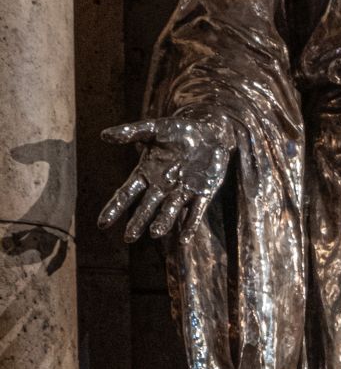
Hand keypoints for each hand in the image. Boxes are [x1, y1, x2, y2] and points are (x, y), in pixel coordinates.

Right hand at [98, 113, 235, 242]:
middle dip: (138, 221)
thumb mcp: (154, 128)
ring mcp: (182, 193)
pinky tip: (184, 240)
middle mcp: (162, 188)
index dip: (115, 208)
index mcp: (147, 174)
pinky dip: (190, 225)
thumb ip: (131, 132)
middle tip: (129, 237)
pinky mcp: (202, 195)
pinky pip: (195, 213)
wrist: (210, 132)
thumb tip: (103, 135)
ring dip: (163, 223)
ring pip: (170, 211)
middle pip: (147, 207)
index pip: (127, 194)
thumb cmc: (180, 131)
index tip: (102, 224)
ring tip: (155, 234)